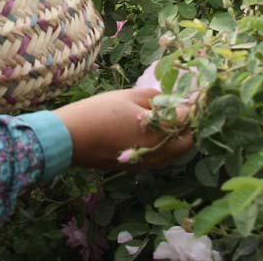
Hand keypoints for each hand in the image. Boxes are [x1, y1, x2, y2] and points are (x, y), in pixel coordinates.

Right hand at [52, 88, 194, 169]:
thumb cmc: (99, 112)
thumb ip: (156, 99)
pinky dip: (163, 145)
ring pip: (175, 153)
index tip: (192, 95)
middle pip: (187, 142)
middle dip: (188, 125)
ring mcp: (148, 164)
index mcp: (159, 133)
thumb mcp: (129, 97)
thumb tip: (173, 101)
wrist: (70, 139)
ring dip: (177, 137)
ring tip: (165, 117)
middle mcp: (158, 153)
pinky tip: (150, 130)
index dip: (192, 106)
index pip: (188, 120)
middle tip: (179, 107)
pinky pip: (160, 158)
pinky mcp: (137, 168)